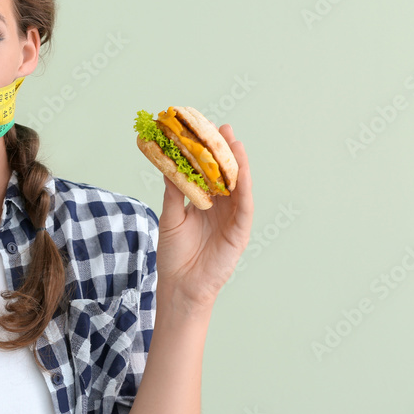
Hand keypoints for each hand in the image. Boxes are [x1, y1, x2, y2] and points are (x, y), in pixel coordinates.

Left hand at [154, 124, 252, 310]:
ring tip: (235, 143)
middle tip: (223, 128)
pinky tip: (241, 173)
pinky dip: (244, 188)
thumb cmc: (174, 255)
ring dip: (239, 165)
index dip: (208, 154)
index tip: (204, 131)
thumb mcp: (171, 217)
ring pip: (239, 187)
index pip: (209, 174)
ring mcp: (232, 220)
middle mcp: (221, 209)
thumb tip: (169, 165)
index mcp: (205, 204)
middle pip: (227, 176)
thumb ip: (174, 193)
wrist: (180, 286)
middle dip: (226, 152)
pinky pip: (244, 206)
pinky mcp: (240, 232)